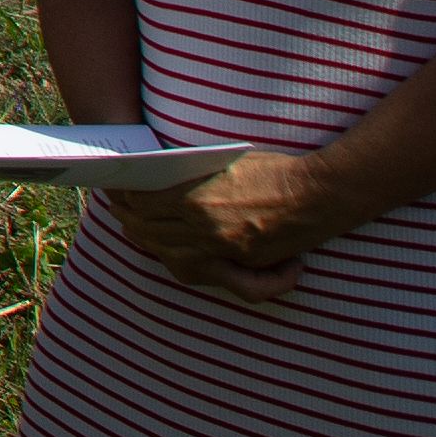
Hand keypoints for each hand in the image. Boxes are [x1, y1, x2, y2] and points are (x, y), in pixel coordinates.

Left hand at [107, 147, 345, 303]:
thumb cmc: (271, 170)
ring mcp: (225, 250)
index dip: (126, 200)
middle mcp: (204, 229)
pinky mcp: (245, 262)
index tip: (117, 195)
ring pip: (173, 256)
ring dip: (153, 246)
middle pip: (151, 232)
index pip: (143, 204)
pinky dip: (190, 265)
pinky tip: (179, 257)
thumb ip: (188, 178)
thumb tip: (158, 183)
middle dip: (131, 223)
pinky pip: (208, 273)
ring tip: (141, 236)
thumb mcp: (220, 163)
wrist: (318, 193)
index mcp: (194, 198)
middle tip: (119, 216)